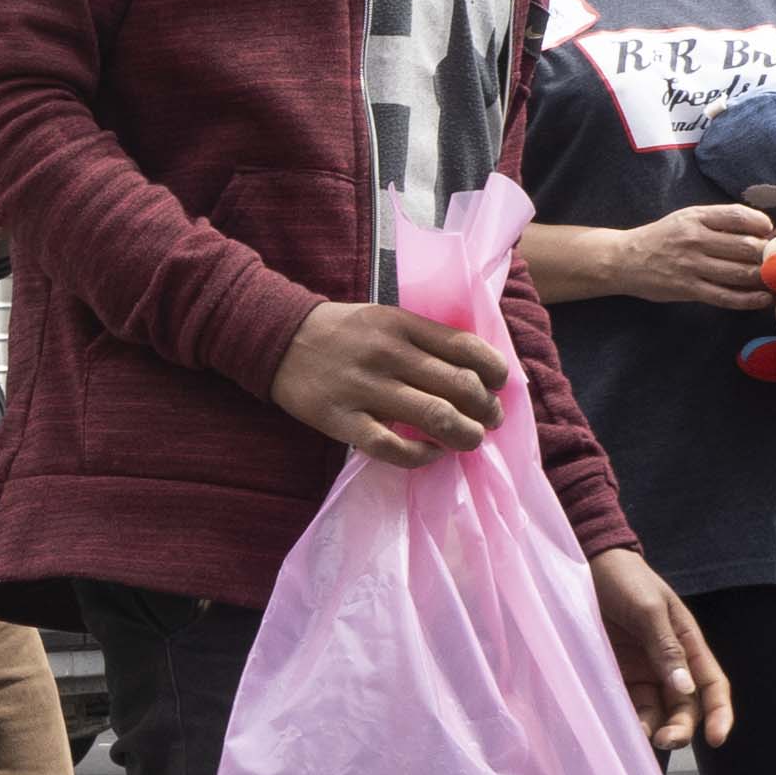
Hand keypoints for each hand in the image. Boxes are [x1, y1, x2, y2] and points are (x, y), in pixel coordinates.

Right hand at [269, 302, 506, 467]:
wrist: (277, 338)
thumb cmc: (341, 332)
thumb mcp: (385, 318)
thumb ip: (424, 339)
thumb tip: (476, 370)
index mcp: (401, 324)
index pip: (466, 348)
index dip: (494, 372)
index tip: (498, 386)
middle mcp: (388, 354)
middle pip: (459, 386)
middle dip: (487, 410)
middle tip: (490, 420)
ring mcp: (364, 388)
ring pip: (435, 417)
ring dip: (466, 435)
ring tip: (470, 440)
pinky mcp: (342, 420)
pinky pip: (392, 446)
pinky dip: (421, 455)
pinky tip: (431, 454)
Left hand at [591, 547, 730, 752]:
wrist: (587, 563)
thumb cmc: (625, 579)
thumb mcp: (649, 608)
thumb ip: (667, 647)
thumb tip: (685, 688)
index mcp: (688, 644)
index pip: (713, 685)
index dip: (720, 714)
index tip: (717, 739)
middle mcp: (668, 663)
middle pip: (685, 706)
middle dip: (681, 727)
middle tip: (666, 739)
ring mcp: (641, 671)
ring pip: (657, 711)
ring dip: (654, 727)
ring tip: (642, 737)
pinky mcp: (615, 674)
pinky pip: (627, 704)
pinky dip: (629, 719)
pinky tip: (623, 728)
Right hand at [626, 203, 775, 309]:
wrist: (625, 260)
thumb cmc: (662, 237)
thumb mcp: (687, 218)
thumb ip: (720, 221)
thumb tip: (763, 228)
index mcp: (696, 217)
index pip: (739, 216)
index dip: (762, 224)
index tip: (770, 232)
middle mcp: (695, 239)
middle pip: (745, 246)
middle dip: (767, 254)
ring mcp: (692, 266)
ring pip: (740, 272)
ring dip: (763, 277)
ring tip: (775, 278)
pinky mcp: (689, 289)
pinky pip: (726, 296)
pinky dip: (749, 300)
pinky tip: (763, 299)